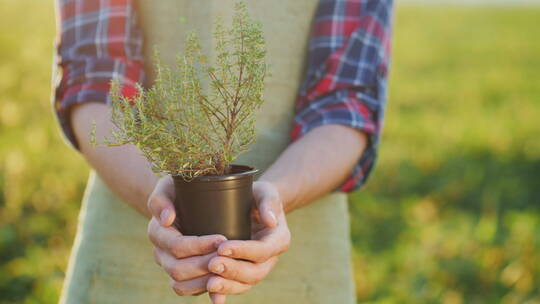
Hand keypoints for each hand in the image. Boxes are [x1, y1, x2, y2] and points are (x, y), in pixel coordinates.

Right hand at [147, 176, 226, 295]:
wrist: (183, 199)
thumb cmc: (179, 188)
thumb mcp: (169, 185)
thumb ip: (162, 198)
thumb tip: (167, 219)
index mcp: (156, 231)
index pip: (177, 245)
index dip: (200, 245)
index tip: (222, 238)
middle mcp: (160, 252)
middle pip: (178, 269)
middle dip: (205, 264)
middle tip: (228, 256)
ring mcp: (169, 265)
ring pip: (181, 283)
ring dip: (204, 279)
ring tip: (226, 269)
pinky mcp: (181, 274)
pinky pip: (187, 290)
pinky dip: (202, 289)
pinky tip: (221, 282)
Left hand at [206, 181, 290, 303]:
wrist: (255, 205)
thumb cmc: (259, 195)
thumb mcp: (266, 192)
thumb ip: (269, 202)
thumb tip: (270, 220)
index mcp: (279, 239)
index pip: (263, 250)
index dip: (243, 251)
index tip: (222, 247)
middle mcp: (271, 258)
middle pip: (255, 272)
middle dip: (233, 270)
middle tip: (211, 264)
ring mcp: (258, 267)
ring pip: (246, 284)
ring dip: (227, 285)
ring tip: (209, 283)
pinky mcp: (244, 272)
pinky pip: (235, 286)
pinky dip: (223, 292)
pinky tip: (210, 293)